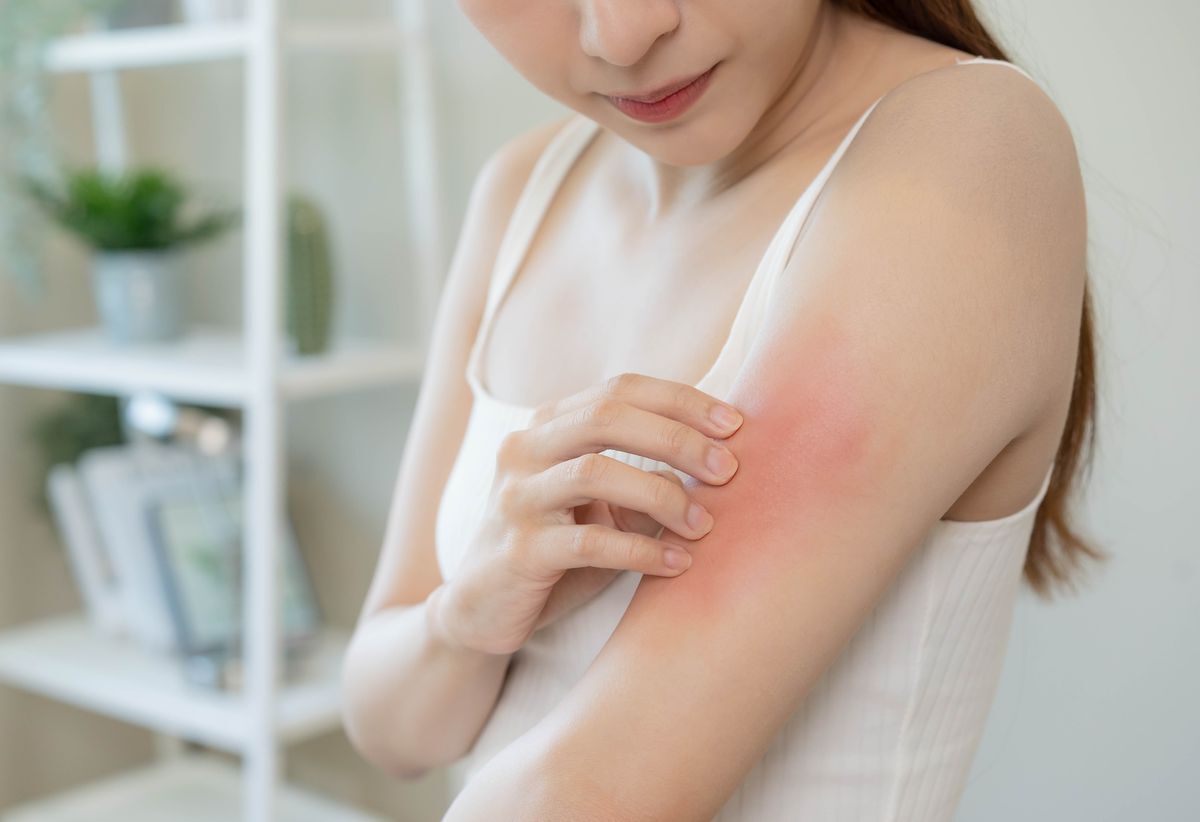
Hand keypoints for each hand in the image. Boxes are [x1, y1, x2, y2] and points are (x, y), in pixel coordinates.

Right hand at [431, 373, 742, 654]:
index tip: (735, 424)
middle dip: (677, 438)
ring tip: (704, 525)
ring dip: (662, 495)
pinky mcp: (517, 550)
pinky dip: (641, 551)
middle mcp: (525, 449)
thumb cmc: (558, 550)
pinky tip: (677, 564)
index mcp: (549, 426)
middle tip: (728, 469)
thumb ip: (647, 480)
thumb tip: (714, 467)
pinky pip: (588, 541)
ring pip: (594, 471)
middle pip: (607, 416)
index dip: (681, 400)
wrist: (484, 609)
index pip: (620, 389)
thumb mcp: (604, 508)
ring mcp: (516, 498)